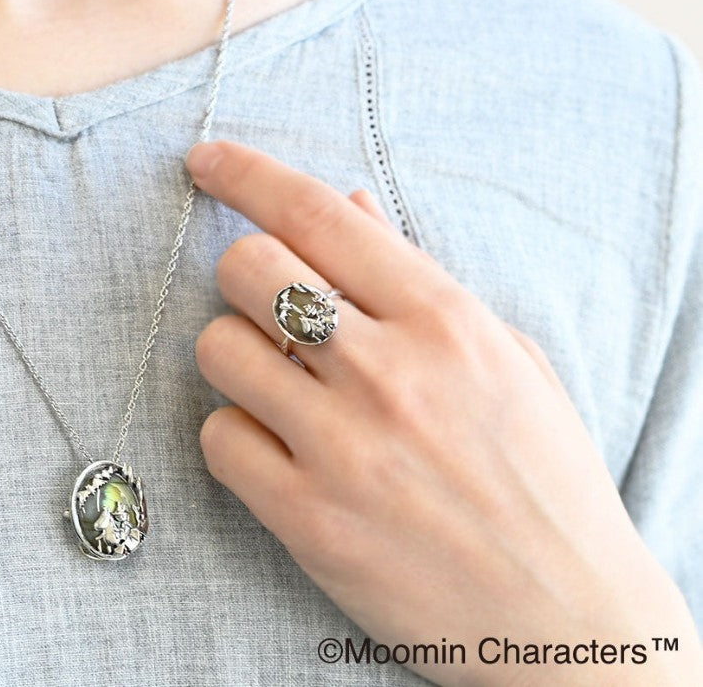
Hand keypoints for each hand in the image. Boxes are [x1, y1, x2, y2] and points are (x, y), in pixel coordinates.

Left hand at [185, 139, 702, 685]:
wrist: (570, 620)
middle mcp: (389, 373)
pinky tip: (279, 451)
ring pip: (218, 347)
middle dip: (244, 273)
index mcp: (444, 320)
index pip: (319, 213)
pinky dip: (235, 434)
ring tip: (283, 387)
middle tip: (270, 305)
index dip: (249, 174)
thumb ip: (417, 277)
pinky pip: (217, 438)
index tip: (209, 159)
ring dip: (237, 357)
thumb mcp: (505, 358)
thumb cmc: (544, 480)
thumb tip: (348, 203)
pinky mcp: (307, 519)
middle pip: (248, 268)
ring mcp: (343, 448)